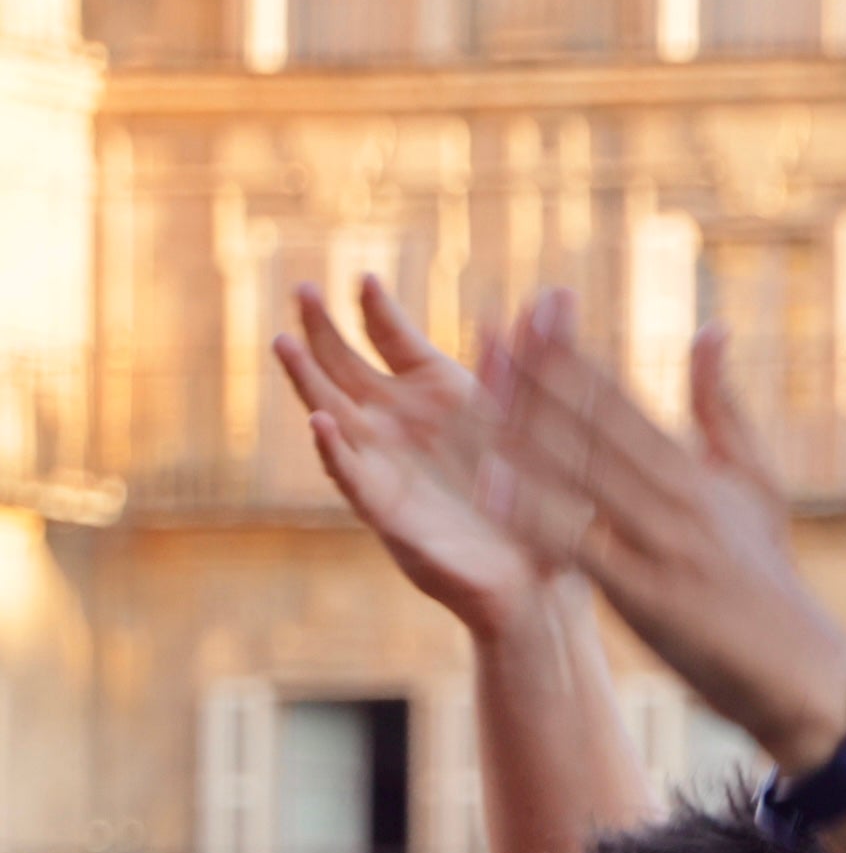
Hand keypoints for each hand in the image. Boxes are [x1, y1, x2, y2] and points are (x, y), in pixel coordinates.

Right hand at [276, 275, 575, 628]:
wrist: (538, 574)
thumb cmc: (538, 496)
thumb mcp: (542, 421)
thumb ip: (539, 358)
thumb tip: (554, 295)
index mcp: (435, 395)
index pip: (393, 339)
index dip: (377, 309)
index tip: (365, 277)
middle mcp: (399, 425)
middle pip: (346, 366)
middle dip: (321, 329)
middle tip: (303, 289)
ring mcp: (385, 466)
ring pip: (333, 415)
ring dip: (307, 379)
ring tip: (284, 342)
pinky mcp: (385, 511)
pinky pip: (350, 476)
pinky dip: (332, 449)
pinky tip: (318, 422)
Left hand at [482, 295, 845, 767]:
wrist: (801, 668)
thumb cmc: (768, 579)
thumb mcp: (755, 483)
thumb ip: (724, 407)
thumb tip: (711, 327)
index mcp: (695, 470)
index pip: (621, 400)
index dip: (570, 356)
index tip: (527, 313)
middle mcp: (677, 497)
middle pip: (596, 427)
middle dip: (537, 378)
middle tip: (484, 330)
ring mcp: (662, 545)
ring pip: (583, 477)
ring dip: (524, 433)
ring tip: (470, 393)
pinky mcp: (648, 595)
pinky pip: (581, 547)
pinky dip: (537, 516)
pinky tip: (492, 487)